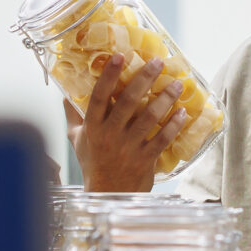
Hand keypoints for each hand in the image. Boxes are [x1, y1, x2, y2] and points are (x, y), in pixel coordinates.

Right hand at [68, 55, 181, 192]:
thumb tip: (66, 91)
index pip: (99, 97)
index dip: (108, 75)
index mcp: (92, 127)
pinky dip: (174, 125)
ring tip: (177, 85)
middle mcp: (110, 135)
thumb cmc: (92, 163)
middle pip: (128, 102)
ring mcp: (129, 147)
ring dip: (165, 99)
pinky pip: (162, 139)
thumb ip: (73, 114)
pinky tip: (183, 112)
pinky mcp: (145, 159)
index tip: (119, 56)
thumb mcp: (77, 139)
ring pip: (149, 118)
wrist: (107, 194)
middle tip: (157, 62)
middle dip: (144, 79)